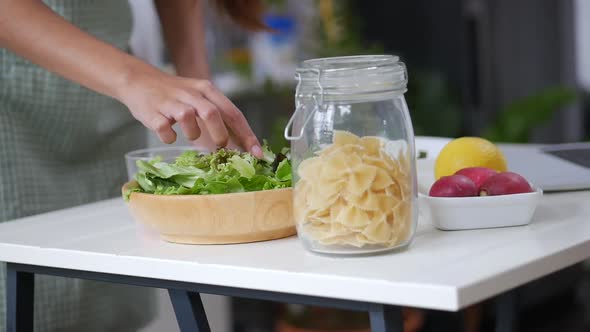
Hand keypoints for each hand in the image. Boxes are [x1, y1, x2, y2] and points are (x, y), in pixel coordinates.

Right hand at [119, 69, 262, 157]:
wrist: (138, 80)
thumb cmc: (174, 95)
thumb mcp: (199, 98)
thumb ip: (218, 117)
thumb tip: (239, 144)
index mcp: (207, 90)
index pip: (233, 113)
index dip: (247, 135)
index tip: (257, 153)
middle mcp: (191, 93)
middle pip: (213, 113)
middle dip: (221, 135)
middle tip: (220, 147)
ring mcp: (171, 102)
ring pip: (188, 118)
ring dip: (193, 134)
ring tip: (189, 135)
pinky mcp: (153, 111)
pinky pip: (165, 129)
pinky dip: (170, 137)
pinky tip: (169, 134)